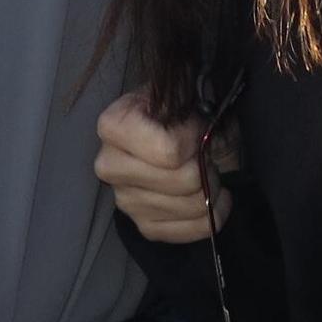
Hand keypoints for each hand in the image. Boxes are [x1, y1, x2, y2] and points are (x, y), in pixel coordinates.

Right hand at [95, 91, 232, 243]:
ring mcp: (125, 200)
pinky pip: (189, 232)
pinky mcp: (143, 225)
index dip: (194, 138)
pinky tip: (212, 198)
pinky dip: (211, 216)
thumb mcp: (184, 90)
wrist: (185, 130)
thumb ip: (186, 102)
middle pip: (183, 181)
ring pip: (191, 206)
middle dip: (206, 165)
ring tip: (209, 172)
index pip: (168, 151)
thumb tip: (194, 127)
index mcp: (113, 126)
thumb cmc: (182, 107)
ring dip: (212, 189)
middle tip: (207, 152)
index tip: (198, 127)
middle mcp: (109, 166)